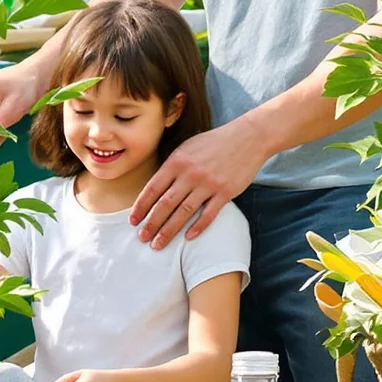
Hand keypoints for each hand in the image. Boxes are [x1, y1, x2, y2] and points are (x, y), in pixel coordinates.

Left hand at [130, 117, 269, 248]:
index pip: (153, 188)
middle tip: (142, 238)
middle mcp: (190, 174)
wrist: (247, 138)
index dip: (141, 206)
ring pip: (183, 212)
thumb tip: (156, 187)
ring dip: (169, 230)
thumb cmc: (214, 143)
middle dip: (151, 223)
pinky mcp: (226, 192)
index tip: (133, 221)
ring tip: (158, 244)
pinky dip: (198, 228)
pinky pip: (209, 214)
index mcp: (177, 161)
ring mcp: (208, 184)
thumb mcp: (187, 147)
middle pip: (165, 204)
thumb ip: (172, 166)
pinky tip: (188, 239)